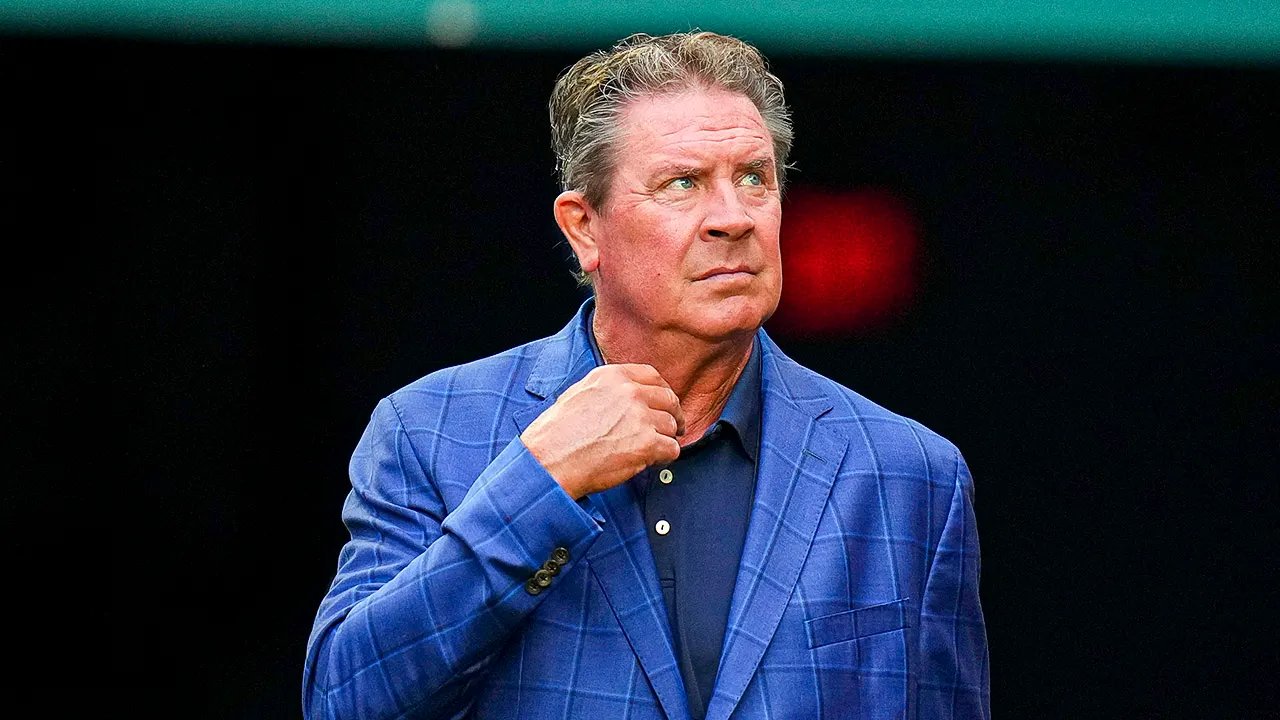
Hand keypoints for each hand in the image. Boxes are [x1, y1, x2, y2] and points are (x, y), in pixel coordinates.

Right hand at [521, 364, 685, 499]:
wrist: (550, 461)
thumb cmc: (556, 435)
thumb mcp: (578, 394)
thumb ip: (606, 390)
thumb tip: (624, 395)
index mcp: (612, 377)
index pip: (652, 375)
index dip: (662, 390)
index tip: (664, 403)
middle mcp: (629, 392)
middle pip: (668, 399)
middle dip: (673, 415)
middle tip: (672, 428)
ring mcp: (640, 417)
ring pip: (670, 426)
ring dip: (664, 439)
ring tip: (651, 450)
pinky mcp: (647, 443)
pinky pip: (671, 449)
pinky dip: (665, 457)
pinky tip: (652, 461)